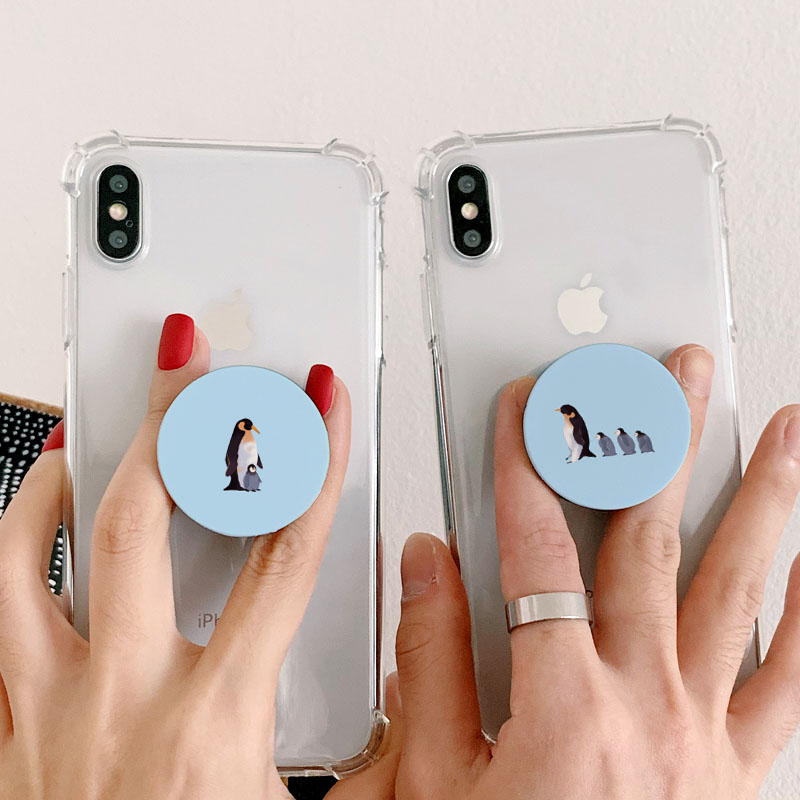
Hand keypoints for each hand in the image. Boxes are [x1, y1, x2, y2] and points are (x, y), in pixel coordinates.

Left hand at [0, 313, 374, 798]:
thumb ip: (388, 739)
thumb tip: (415, 665)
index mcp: (217, 722)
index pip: (284, 556)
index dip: (314, 464)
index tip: (321, 405)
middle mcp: (121, 704)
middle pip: (141, 523)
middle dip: (170, 424)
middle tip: (183, 365)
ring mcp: (45, 718)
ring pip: (23, 564)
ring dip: (53, 486)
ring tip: (84, 438)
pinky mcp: (4, 741)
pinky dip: (4, 560)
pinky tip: (27, 532)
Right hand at [394, 344, 799, 798]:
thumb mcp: (430, 782)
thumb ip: (429, 660)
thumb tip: (426, 565)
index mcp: (563, 709)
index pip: (536, 551)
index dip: (524, 468)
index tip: (526, 412)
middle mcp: (648, 707)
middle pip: (650, 543)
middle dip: (656, 443)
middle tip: (674, 376)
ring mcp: (706, 734)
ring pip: (740, 590)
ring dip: (761, 499)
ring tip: (784, 432)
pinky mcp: (740, 768)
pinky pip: (795, 683)